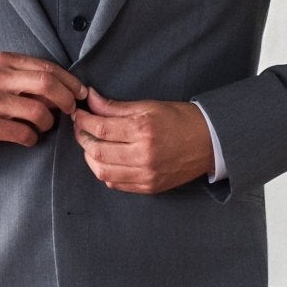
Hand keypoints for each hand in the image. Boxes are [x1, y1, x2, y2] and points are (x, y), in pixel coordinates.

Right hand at [0, 51, 87, 150]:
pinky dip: (33, 138)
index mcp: (2, 61)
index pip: (47, 67)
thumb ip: (26, 77)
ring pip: (39, 111)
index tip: (81, 93)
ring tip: (43, 126)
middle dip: (67, 99)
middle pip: (47, 85)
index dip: (70, 81)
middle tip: (71, 111)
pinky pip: (24, 133)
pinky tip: (29, 138)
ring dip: (49, 123)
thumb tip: (64, 88)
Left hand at [71, 89, 214, 192]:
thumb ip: (116, 106)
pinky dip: (105, 171)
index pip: (101, 128)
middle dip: (83, 138)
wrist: (209, 142)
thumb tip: (90, 100)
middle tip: (81, 128)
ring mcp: (146, 175)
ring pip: (102, 171)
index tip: (77, 114)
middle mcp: (143, 155)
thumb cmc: (180, 119)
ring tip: (92, 144)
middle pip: (97, 151)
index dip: (83, 121)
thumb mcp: (149, 106)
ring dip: (90, 157)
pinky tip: (106, 159)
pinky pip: (115, 183)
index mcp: (143, 130)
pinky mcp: (149, 187)